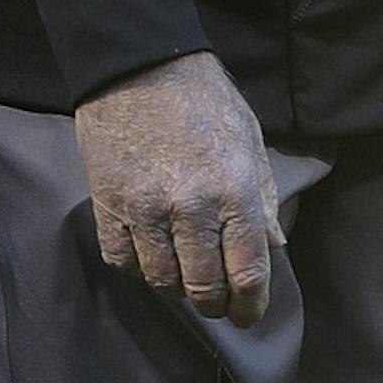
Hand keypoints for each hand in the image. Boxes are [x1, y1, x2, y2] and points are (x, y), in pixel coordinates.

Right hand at [74, 52, 284, 326]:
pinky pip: (122, 261)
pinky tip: (150, 254)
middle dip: (215, 305)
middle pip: (204, 286)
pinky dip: (138, 267)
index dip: (251, 305)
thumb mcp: (249, 140)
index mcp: (235, 192)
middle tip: (218, 304)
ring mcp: (146, 210)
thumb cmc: (204, 100)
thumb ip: (262, 197)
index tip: (248, 315)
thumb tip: (274, 245)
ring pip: (162, 280)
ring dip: (177, 287)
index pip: (248, 271)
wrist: (139, 67)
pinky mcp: (108, 206)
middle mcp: (191, 208)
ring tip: (185, 276)